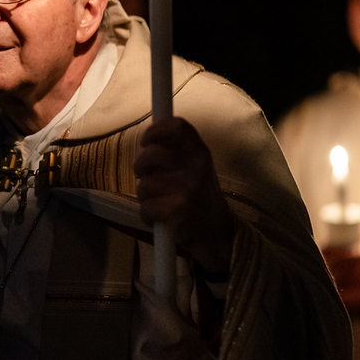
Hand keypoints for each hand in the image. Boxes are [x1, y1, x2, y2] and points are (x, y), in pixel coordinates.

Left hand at [134, 117, 235, 276]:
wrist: (218, 232)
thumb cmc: (198, 197)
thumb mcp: (194, 168)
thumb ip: (174, 152)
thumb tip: (145, 143)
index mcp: (200, 152)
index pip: (178, 126)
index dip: (155, 131)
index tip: (146, 141)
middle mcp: (196, 167)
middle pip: (152, 153)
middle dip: (140, 166)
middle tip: (145, 176)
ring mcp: (188, 189)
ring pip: (144, 185)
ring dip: (145, 196)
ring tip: (160, 202)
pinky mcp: (180, 212)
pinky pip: (146, 209)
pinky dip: (147, 216)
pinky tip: (160, 219)